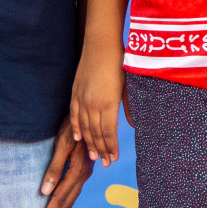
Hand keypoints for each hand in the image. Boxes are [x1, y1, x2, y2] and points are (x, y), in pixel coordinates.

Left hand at [37, 126, 93, 207]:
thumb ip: (55, 167)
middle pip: (67, 204)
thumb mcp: (63, 143)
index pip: (60, 198)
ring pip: (71, 201)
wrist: (90, 110)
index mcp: (78, 170)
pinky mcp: (84, 170)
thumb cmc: (73, 125)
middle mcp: (83, 174)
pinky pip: (75, 194)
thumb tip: (45, 191)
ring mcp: (85, 173)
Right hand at [69, 49, 125, 166]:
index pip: (109, 132)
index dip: (111, 147)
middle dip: (102, 150)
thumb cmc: (119, 62)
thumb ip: (129, 107)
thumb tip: (132, 125)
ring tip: (94, 156)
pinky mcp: (75, 92)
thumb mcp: (128, 85)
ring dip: (89, 143)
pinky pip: (74, 115)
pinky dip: (76, 127)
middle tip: (106, 163)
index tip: (114, 159)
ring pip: (85, 127)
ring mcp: (82, 99)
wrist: (101, 44)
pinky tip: (78, 138)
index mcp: (109, 103)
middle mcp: (93, 104)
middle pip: (96, 133)